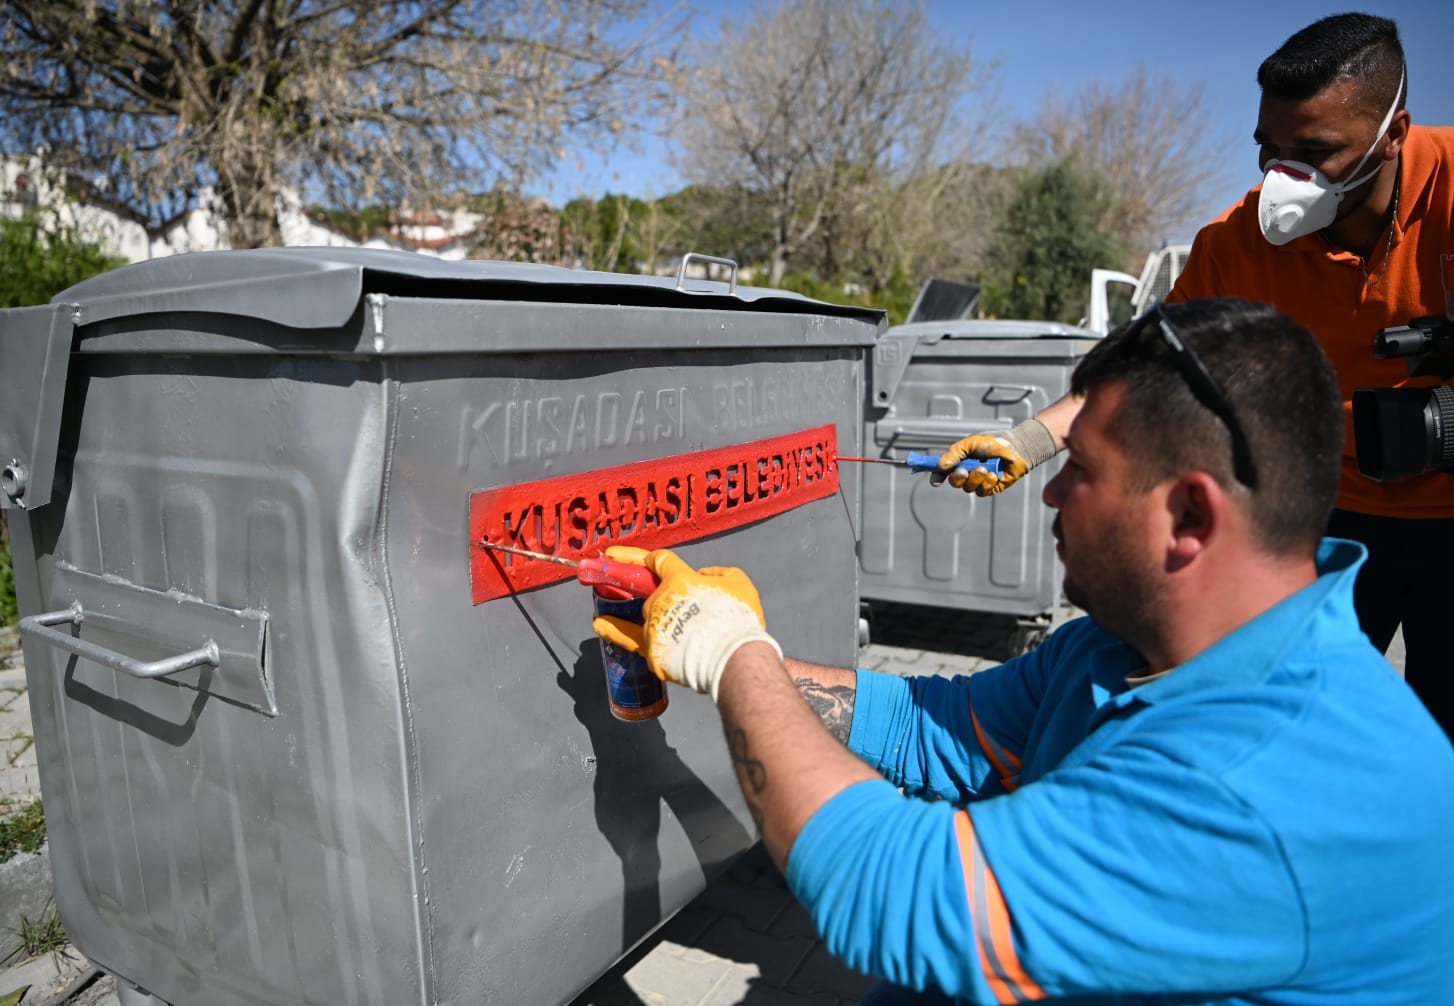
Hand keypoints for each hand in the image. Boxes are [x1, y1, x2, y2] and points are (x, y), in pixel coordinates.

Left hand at [591, 547, 782, 700]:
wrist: (732, 658)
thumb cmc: (737, 619)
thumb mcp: (739, 583)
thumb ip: (719, 574)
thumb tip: (705, 577)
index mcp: (680, 579)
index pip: (659, 561)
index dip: (640, 556)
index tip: (615, 555)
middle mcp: (660, 600)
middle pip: (653, 593)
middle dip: (661, 596)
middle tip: (676, 605)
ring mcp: (654, 625)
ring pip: (645, 614)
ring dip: (644, 613)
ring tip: (631, 614)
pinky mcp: (653, 650)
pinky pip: (628, 638)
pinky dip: (612, 630)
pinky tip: (600, 624)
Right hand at [932, 419, 1057, 496]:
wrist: (1015, 447)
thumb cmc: (993, 443)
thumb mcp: (970, 443)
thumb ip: (955, 453)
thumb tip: (940, 466)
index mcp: (960, 461)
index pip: (944, 471)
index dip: (937, 476)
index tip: (935, 480)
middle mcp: (967, 472)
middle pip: (954, 482)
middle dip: (957, 478)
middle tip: (963, 471)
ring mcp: (979, 481)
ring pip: (968, 488)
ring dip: (975, 478)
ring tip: (984, 468)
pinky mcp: (990, 488)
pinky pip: (982, 491)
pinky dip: (986, 482)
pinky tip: (994, 474)